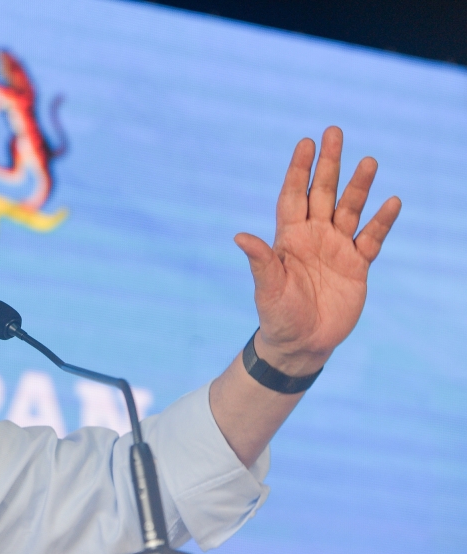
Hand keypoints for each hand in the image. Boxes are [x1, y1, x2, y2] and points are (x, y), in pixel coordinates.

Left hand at [234, 126, 400, 374]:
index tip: (305, 143)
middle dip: (328, 164)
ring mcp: (337, 249)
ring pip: (350, 210)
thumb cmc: (277, 315)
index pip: (294, 195)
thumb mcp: (267, 288)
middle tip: (334, 132)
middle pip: (323, 193)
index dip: (299, 170)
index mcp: (288, 238)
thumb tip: (240, 236)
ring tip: (368, 161)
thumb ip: (260, 261)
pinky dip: (381, 221)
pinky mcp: (357, 266)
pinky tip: (391, 202)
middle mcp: (313, 237)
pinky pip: (372, 238)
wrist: (301, 343)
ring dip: (359, 187)